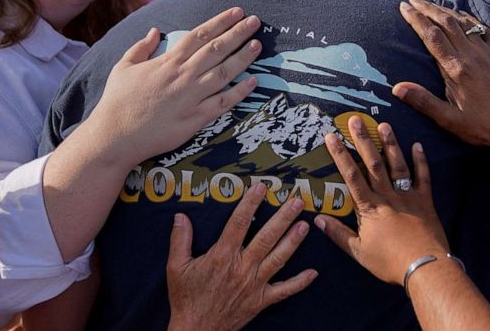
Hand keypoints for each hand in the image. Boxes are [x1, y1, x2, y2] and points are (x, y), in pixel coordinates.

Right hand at [97, 7, 261, 160]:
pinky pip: (222, 103)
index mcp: (167, 61)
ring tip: (258, 45)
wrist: (115, 135)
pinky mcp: (195, 119)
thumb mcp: (123, 67)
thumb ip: (141, 47)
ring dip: (243, 58)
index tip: (237, 12)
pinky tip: (253, 82)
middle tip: (255, 21)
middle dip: (238, 33)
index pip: (200, 35)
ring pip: (224, 72)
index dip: (220, 22)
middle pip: (216, 49)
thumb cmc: (117, 101)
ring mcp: (191, 97)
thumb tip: (155, 30)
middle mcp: (183, 76)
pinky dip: (239, 92)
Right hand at [167, 183, 316, 329]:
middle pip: (266, 237)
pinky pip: (284, 291)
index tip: (261, 187)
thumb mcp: (176, 267)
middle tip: (296, 201)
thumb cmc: (186, 298)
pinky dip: (299, 282)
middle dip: (283, 218)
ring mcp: (254, 285)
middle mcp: (242, 268)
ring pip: (278, 259)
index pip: (238, 223)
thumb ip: (180, 240)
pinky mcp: (261, 301)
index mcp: (221, 256)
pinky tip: (313, 273)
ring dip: (293, 241)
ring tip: (305, 225)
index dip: (250, 203)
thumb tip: (180, 216)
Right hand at [314, 117, 449, 285]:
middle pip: (373, 163)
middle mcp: (387, 196)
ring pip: (397, 165)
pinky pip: (424, 177)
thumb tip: (317, 219)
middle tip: (356, 120)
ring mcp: (408, 196)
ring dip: (390, 144)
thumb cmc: (389, 262)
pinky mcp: (426, 201)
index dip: (340, 154)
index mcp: (369, 207)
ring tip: (384, 124)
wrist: (424, 267)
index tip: (332, 136)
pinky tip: (417, 144)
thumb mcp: (358, 252)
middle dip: (363, 140)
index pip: (351, 175)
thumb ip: (338, 234)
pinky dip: (421, 160)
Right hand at [392, 0, 489, 154]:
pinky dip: (468, 17)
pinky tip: (460, 14)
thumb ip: (423, 101)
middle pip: (446, 22)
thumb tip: (397, 88)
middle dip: (427, 8)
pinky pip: (482, 28)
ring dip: (445, 10)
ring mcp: (486, 52)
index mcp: (456, 69)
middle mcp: (471, 55)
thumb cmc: (478, 125)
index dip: (416, 19)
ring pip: (463, 22)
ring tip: (430, 3)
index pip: (432, 36)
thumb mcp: (447, 119)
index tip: (404, 7)